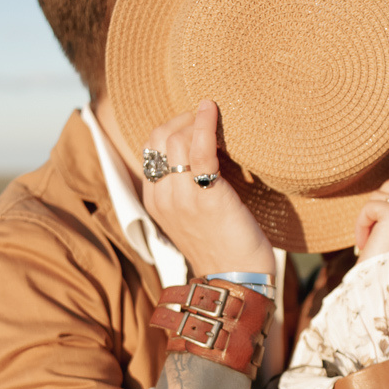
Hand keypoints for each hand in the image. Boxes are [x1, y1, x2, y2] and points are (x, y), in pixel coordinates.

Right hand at [141, 100, 275, 277]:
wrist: (238, 279)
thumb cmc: (225, 245)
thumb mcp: (195, 214)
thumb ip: (189, 186)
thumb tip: (203, 150)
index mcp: (154, 201)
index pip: (150, 149)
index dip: (172, 128)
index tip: (196, 123)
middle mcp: (162, 198)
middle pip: (158, 138)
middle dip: (181, 119)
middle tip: (206, 116)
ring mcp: (181, 197)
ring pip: (175, 140)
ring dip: (196, 121)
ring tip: (215, 116)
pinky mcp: (206, 196)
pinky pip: (199, 149)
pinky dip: (205, 124)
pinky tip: (212, 110)